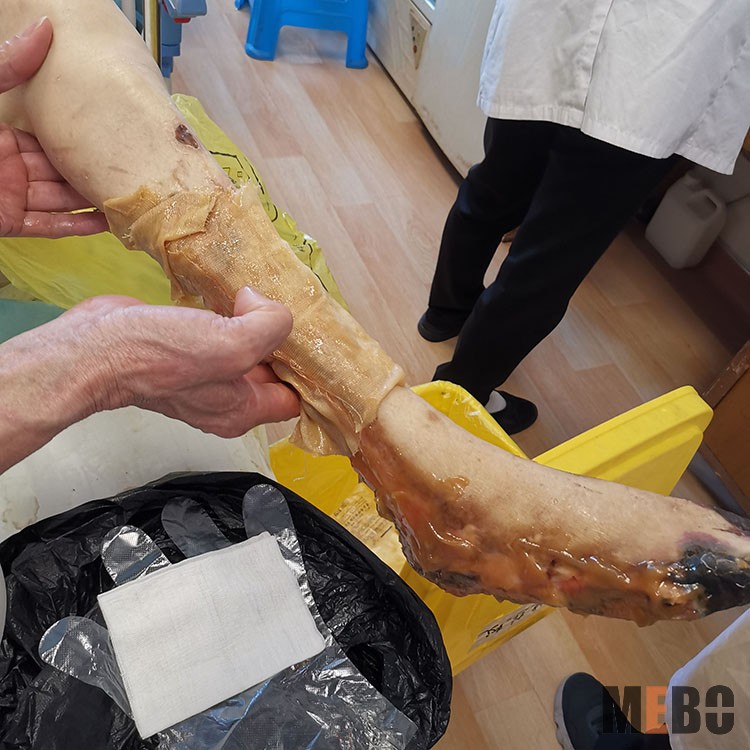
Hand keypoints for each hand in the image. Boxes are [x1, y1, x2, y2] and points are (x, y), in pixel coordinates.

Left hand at [0, 18, 108, 237]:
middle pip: (59, 171)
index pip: (48, 138)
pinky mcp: (9, 222)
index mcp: (1, 137)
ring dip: (91, 199)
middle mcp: (9, 167)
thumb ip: (9, 66)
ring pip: (59, 200)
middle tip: (126, 167)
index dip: (78, 138)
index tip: (110, 135)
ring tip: (125, 194)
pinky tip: (104, 221)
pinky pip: (48, 226)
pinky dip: (76, 226)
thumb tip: (43, 29)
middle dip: (91, 170)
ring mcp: (10, 197)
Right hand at [0, 288, 298, 472]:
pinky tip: (235, 296)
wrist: (95, 347)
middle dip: (286, 342)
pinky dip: (233, 315)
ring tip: (264, 297)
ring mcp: (207, 375)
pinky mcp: (188, 350)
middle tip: (290, 307)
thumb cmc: (158, 356)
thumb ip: (267, 327)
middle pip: (276, 370)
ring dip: (258, 324)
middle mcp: (229, 398)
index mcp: (243, 410)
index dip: (308, 371)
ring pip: (250, 349)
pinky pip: (224, 333)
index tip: (312, 337)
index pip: (296, 397)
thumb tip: (264, 304)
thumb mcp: (228, 346)